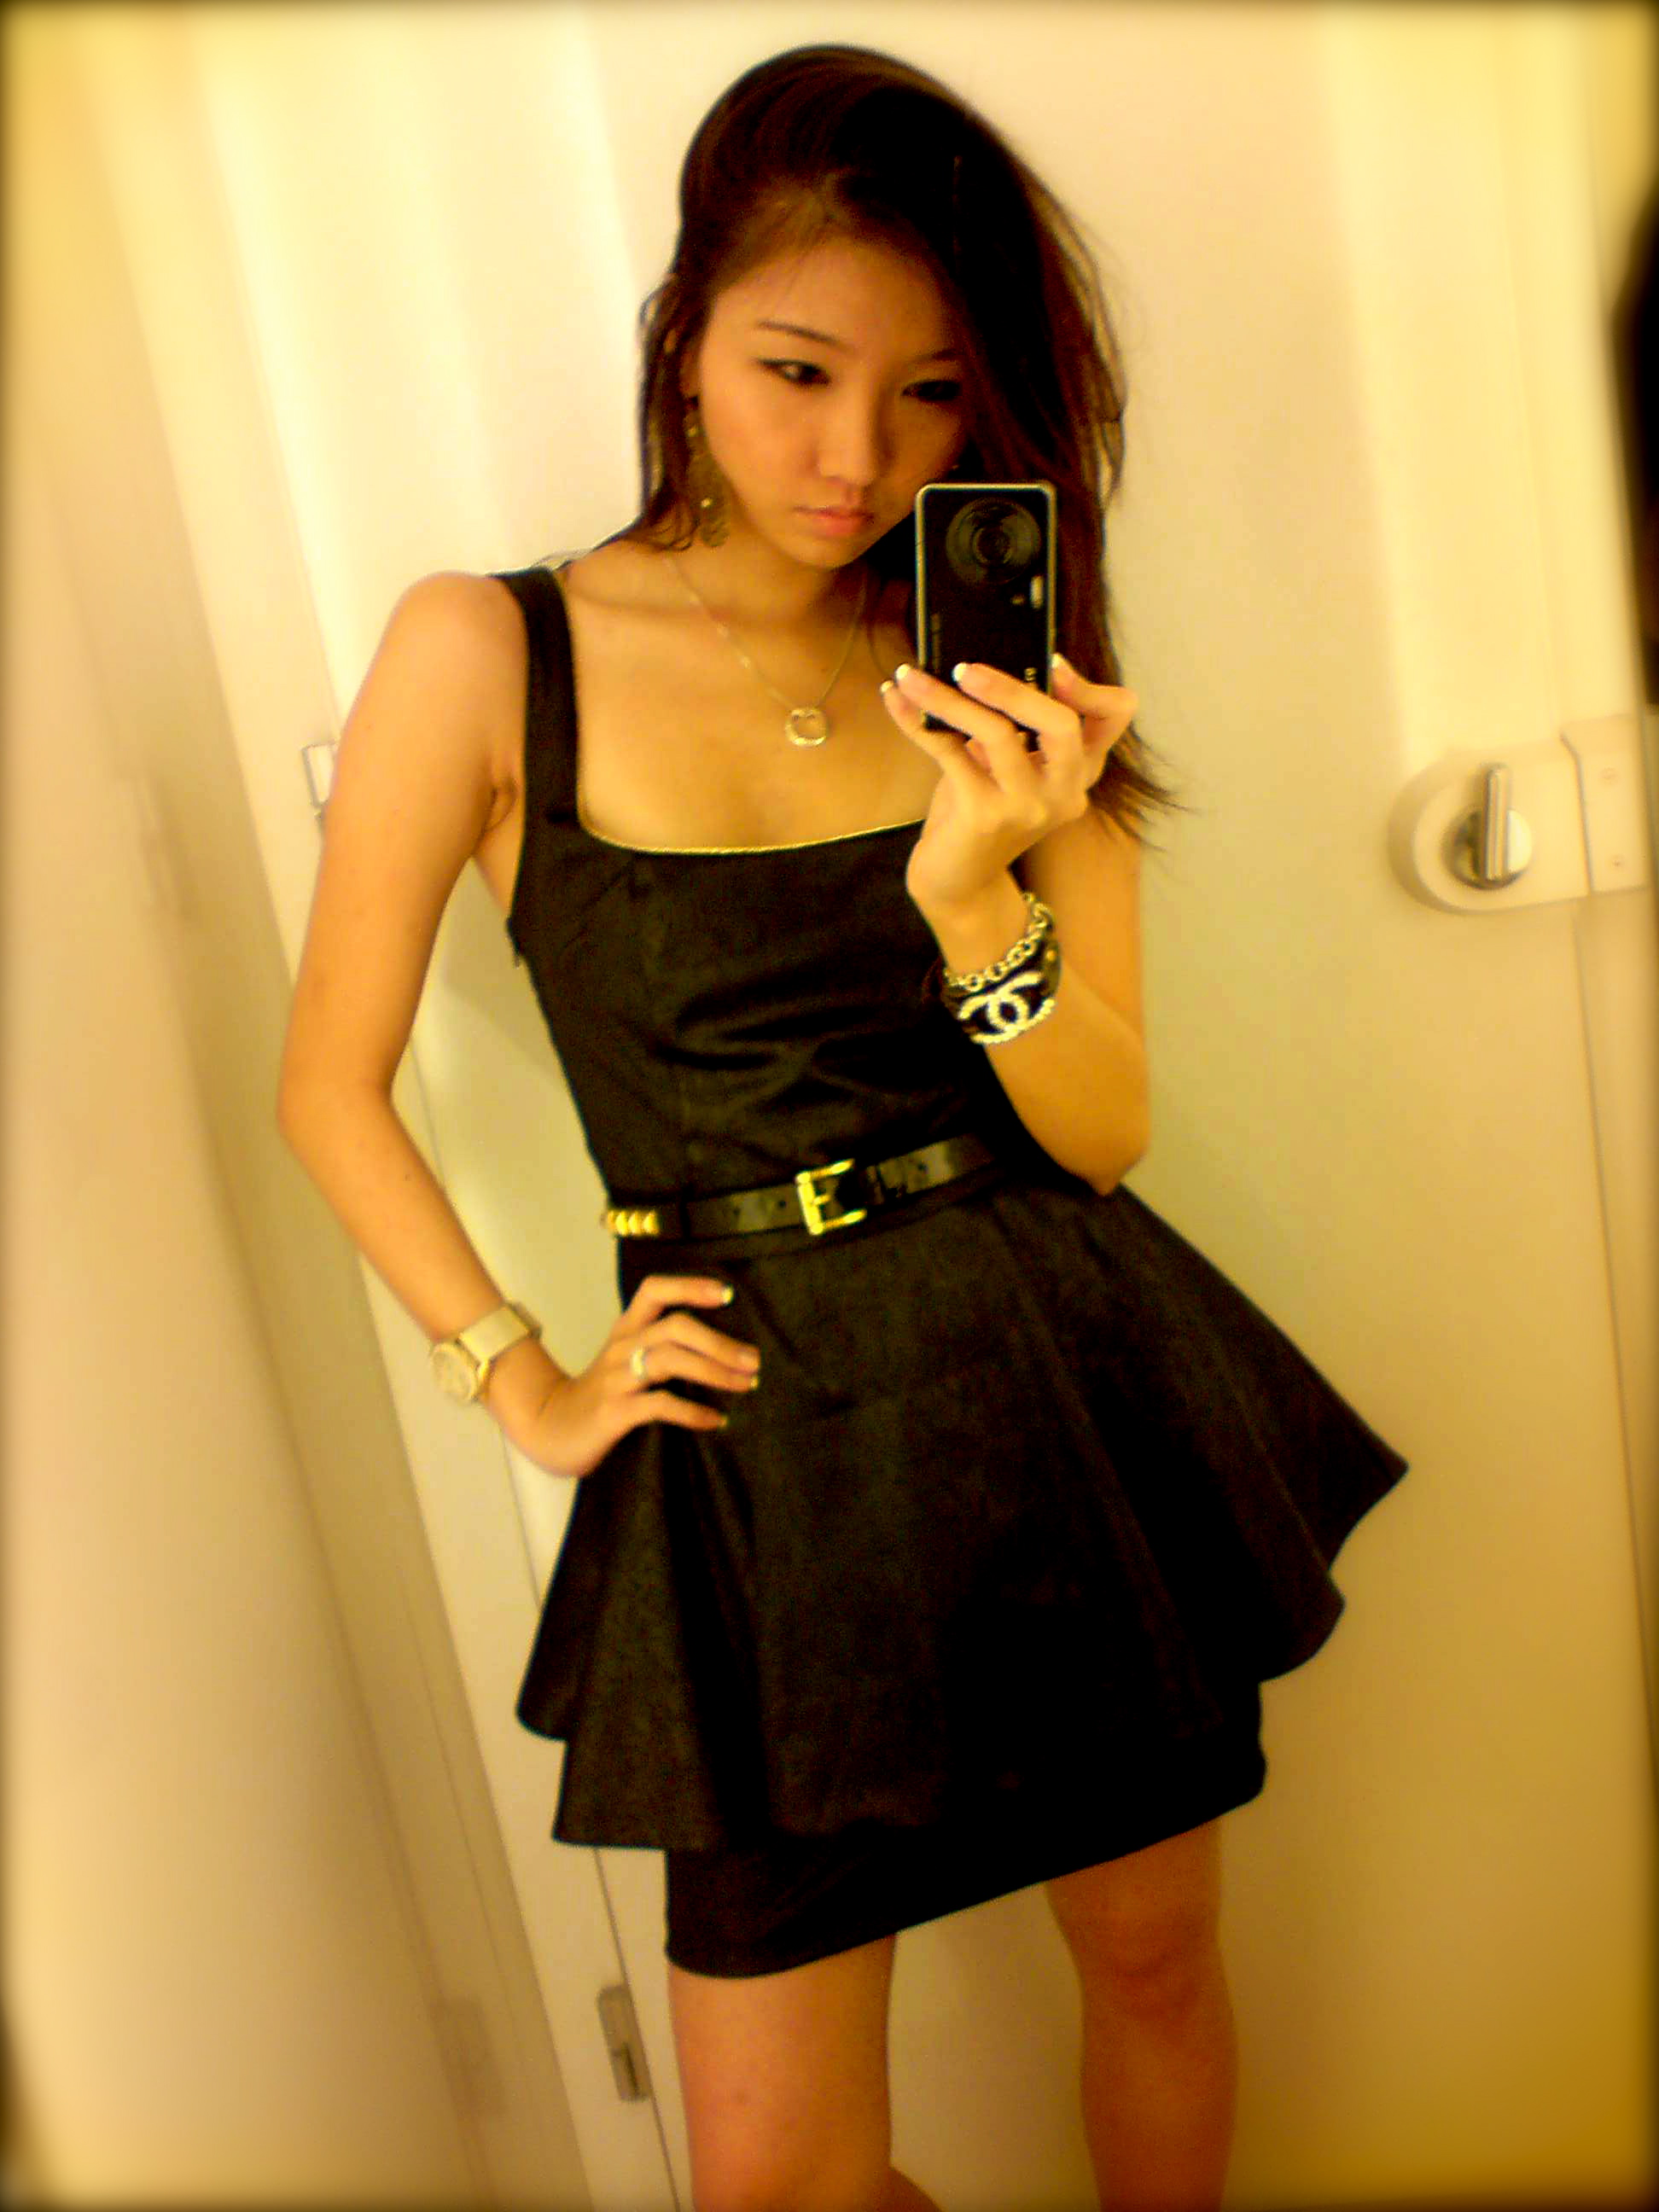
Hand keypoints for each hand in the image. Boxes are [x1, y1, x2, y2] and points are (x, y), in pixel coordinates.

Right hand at [499, 1275, 758, 1479]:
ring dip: (714, 1371)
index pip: (654, 1290)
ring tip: (744, 1385)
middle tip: (753, 1360)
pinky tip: (715, 1420)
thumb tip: (723, 1350)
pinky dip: (692, 1411)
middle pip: (675, 1327)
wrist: (549, 1427)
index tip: (727, 1295)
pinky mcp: (614, 1411)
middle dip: (719, 1342)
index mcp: (626, 1330)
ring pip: (669, 1359)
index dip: (690, 1286)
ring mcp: (616, 1379)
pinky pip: (659, 1405)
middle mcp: (622, 1347)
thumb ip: (660, 1348)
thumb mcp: (625, 1362)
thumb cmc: (601, 1394)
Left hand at [881, 654, 1135, 918]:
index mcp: (1078, 772)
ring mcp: (1027, 808)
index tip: (1050, 662)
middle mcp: (1063, 792)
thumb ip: (1012, 725)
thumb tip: (974, 664)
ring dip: (947, 699)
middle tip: (965, 668)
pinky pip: (949, 751)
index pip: (1113, 718)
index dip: (1090, 686)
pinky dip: (916, 721)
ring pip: (996, 733)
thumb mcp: (1006, 765)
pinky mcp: (985, 817)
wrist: (957, 881)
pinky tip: (896, 701)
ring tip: (912, 677)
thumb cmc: (979, 812)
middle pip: (1061, 724)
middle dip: (1012, 688)